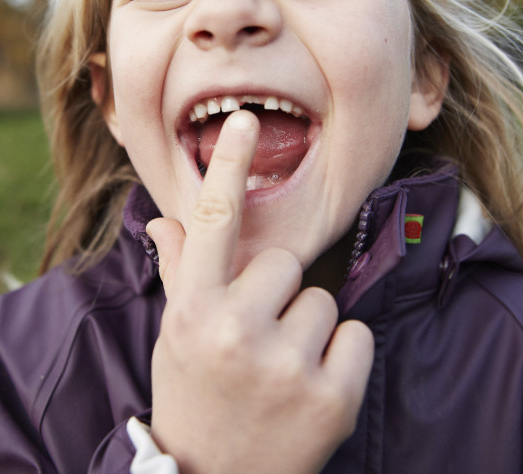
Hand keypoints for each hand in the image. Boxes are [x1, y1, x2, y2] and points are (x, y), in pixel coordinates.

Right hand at [146, 110, 373, 473]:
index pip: (211, 224)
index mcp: (192, 311)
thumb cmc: (194, 400)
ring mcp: (284, 366)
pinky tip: (310, 392)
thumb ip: (180, 275)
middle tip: (257, 342)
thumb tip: (165, 221)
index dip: (228, 167)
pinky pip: (357, 337)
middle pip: (284, 264)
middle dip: (277, 295)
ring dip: (309, 332)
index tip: (246, 122)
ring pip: (323, 301)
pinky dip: (343, 361)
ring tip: (280, 374)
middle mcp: (233, 331)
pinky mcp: (331, 398)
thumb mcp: (175, 339)